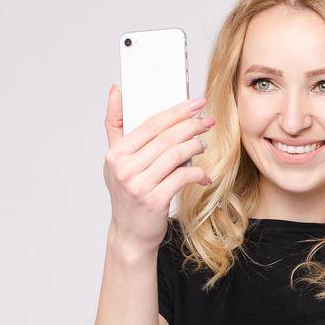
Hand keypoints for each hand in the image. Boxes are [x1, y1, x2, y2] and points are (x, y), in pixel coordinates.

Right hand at [102, 85, 215, 253]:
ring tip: (204, 144)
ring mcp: (138, 185)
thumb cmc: (128, 193)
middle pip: (166, 137)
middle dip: (191, 125)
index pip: (151, 124)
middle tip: (208, 120)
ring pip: (176, 155)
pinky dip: (198, 173)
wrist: (130, 234)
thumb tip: (116, 90)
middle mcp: (124, 168)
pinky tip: (204, 176)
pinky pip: (183, 177)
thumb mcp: (116, 160)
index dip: (176, 111)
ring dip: (195, 146)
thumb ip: (115, 126)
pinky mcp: (154, 201)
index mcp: (116, 154)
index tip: (196, 102)